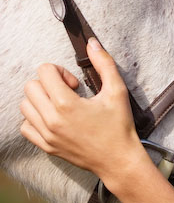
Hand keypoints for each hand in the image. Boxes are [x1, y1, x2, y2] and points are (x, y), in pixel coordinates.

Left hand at [20, 39, 144, 180]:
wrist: (118, 160)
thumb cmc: (119, 125)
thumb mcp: (117, 90)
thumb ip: (104, 63)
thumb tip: (92, 43)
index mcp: (66, 105)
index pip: (44, 72)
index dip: (60, 71)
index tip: (74, 83)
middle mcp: (51, 121)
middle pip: (31, 87)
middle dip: (48, 83)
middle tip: (68, 92)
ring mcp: (47, 136)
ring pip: (25, 106)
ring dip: (41, 100)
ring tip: (61, 104)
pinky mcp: (46, 147)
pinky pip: (26, 127)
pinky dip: (36, 118)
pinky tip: (54, 118)